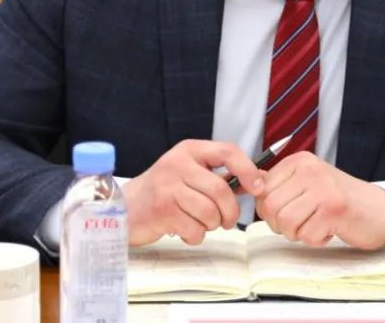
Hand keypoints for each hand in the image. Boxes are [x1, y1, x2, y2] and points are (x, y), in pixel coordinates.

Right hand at [125, 140, 264, 246]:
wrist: (125, 208)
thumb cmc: (164, 191)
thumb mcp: (190, 174)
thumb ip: (220, 175)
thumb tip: (259, 180)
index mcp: (190, 150)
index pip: (227, 151)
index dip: (248, 169)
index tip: (258, 187)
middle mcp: (178, 163)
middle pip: (220, 189)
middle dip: (230, 211)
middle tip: (227, 221)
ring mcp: (168, 186)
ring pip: (209, 212)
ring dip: (212, 225)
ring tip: (201, 223)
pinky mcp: (161, 210)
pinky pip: (195, 229)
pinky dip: (196, 236)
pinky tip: (184, 229)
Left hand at [254, 152, 384, 249]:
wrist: (379, 209)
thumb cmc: (339, 200)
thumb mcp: (307, 183)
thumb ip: (280, 185)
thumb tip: (248, 187)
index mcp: (299, 161)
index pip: (261, 189)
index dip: (267, 210)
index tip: (286, 213)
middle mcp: (310, 170)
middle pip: (269, 207)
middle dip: (280, 225)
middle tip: (300, 224)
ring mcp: (323, 187)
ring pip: (284, 222)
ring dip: (297, 234)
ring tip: (314, 226)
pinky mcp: (335, 209)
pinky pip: (306, 234)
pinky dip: (315, 240)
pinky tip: (329, 230)